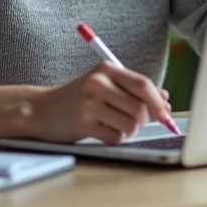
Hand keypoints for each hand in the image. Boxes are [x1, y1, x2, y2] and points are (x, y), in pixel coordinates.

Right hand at [28, 62, 172, 144]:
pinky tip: (101, 131)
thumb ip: (132, 90)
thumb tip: (166, 99)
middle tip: (132, 122)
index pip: (143, 84)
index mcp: (106, 68)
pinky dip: (114, 138)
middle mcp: (98, 82)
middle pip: (140, 108)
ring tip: (113, 125)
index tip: (166, 114)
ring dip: (128, 131)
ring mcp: (89, 103)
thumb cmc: (77, 98)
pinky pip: (116, 138)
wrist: (40, 109)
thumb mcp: (103, 85)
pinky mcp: (83, 123)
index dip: (159, 102)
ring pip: (131, 125)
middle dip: (143, 120)